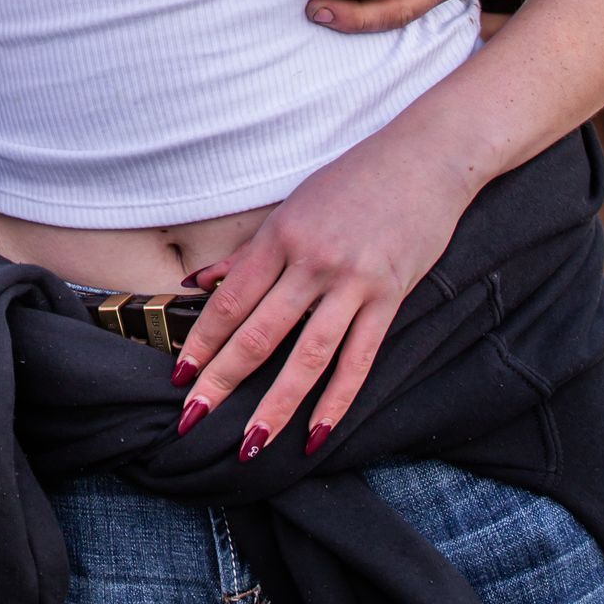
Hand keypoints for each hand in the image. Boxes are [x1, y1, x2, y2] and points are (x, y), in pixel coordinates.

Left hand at [171, 129, 471, 454]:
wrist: (424, 159)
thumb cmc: (353, 181)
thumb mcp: (293, 206)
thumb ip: (249, 253)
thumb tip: (197, 283)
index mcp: (280, 235)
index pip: (231, 300)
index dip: (202, 340)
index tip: (179, 375)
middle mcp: (311, 260)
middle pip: (260, 332)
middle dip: (223, 380)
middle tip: (193, 418)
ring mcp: (352, 281)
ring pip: (307, 356)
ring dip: (276, 405)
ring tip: (251, 444)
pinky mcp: (390, 297)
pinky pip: (359, 359)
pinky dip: (337, 401)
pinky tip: (316, 434)